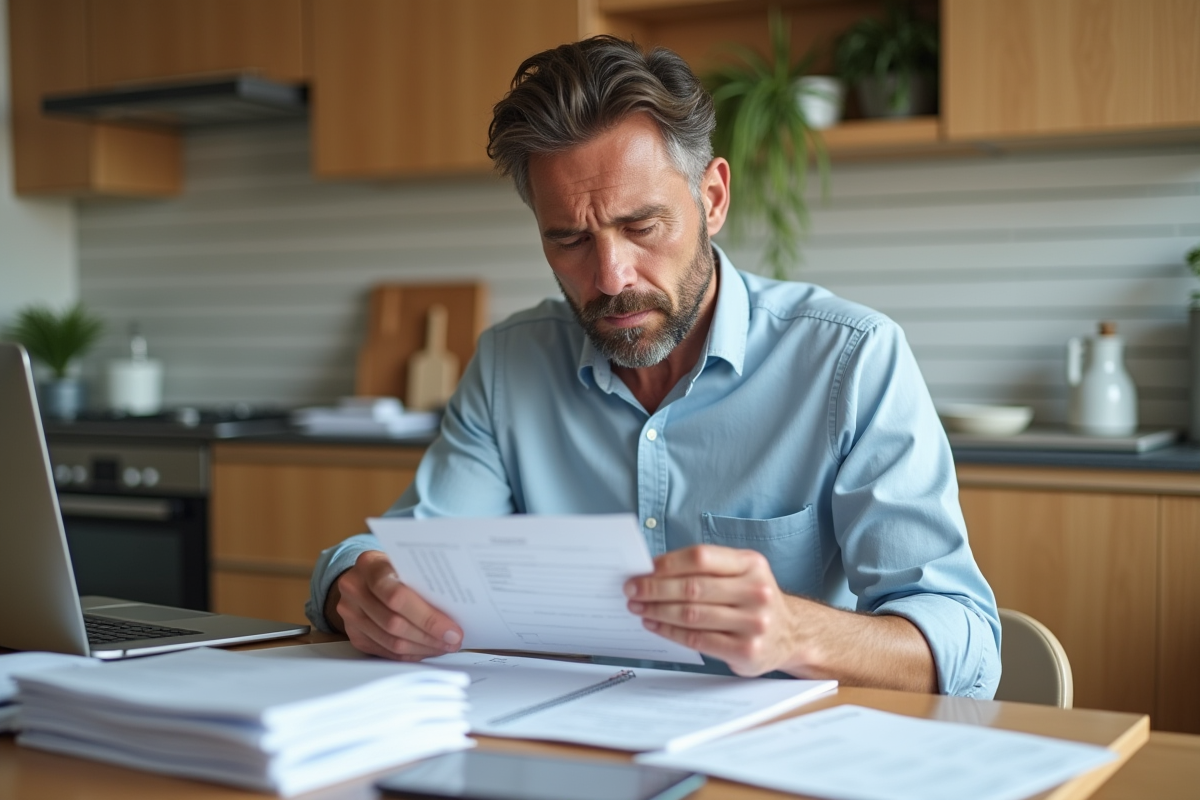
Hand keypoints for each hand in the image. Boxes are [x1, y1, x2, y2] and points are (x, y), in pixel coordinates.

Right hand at [328, 550, 462, 660]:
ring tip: (445, 646)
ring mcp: (350, 614)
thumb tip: (457, 609)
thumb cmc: (393, 567)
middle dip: (429, 636)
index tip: (452, 630)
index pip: (397, 596)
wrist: (363, 575)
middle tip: (454, 641)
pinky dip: (411, 653)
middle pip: (394, 623)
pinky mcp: (354, 634)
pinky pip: (386, 651)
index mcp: (370, 565)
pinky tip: (428, 648)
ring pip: (391, 642)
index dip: (427, 617)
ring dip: (423, 648)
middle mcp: (354, 589)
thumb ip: (423, 580)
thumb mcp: (406, 562)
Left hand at [624, 545, 798, 676]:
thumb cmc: (753, 598)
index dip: (668, 563)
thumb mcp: (742, 573)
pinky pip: (697, 639)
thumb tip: (653, 570)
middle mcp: (756, 591)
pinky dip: (669, 632)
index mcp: (752, 564)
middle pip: (693, 588)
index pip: (702, 557)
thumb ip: (706, 568)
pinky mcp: (746, 650)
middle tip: (631, 589)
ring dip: (658, 611)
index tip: (643, 569)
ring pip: (692, 615)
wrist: (792, 634)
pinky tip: (654, 625)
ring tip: (638, 607)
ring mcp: (753, 623)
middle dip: (655, 589)